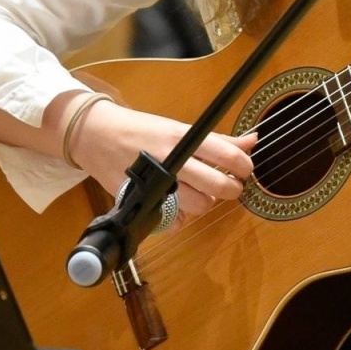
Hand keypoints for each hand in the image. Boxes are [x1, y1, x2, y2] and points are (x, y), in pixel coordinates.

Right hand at [67, 99, 255, 221]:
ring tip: (198, 192)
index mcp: (183, 137)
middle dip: (231, 189)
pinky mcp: (145, 201)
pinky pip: (176, 221)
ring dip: (205, 202)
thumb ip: (218, 141)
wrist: (97, 136)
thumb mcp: (180, 128)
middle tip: (229, 186)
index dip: (244, 166)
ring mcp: (158, 182)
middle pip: (218, 187)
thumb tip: (253, 140)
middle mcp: (172, 159)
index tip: (245, 170)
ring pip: (200, 206)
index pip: (227, 155)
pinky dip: (182, 217)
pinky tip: (178, 203)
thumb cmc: (142, 130)